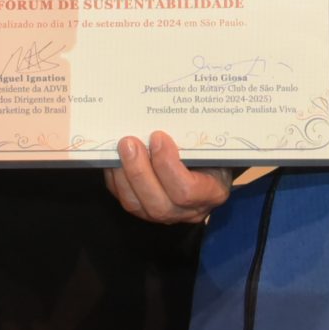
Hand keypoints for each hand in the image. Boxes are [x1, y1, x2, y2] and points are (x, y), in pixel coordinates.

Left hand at [106, 131, 232, 224]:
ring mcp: (165, 214)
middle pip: (158, 204)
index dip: (168, 166)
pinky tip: (114, 158)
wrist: (210, 166)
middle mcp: (188, 211)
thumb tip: (168, 115)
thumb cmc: (212, 150)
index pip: (186, 191)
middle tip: (129, 142)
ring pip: (137, 205)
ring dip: (124, 174)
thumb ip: (198, 137)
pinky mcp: (144, 210)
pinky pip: (124, 198)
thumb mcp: (214, 143)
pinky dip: (115, 178)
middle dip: (139, 171)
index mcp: (212, 193)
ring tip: (121, 147)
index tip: (159, 136)